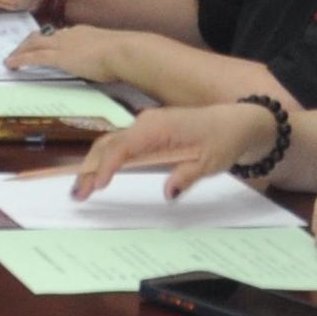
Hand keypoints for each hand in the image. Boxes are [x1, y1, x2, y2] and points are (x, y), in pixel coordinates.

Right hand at [71, 101, 267, 197]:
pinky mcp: (149, 131)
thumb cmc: (225, 140)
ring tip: (82, 188)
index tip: (97, 186)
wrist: (238, 121)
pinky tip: (99, 173)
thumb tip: (168, 194)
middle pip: (109, 144)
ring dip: (94, 163)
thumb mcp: (211, 162)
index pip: (123, 146)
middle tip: (77, 194)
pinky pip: (121, 144)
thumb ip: (187, 176)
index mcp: (159, 127)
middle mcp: (147, 123)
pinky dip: (106, 158)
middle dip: (89, 167)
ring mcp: (146, 125)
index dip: (107, 166)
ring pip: (111, 143)